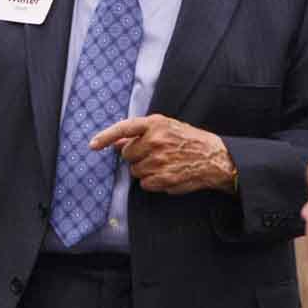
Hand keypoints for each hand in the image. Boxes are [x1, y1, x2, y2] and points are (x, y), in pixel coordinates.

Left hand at [90, 114, 237, 194]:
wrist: (214, 158)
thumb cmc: (190, 141)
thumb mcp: (167, 128)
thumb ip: (140, 134)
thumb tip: (116, 142)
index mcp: (155, 124)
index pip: (123, 128)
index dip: (105, 137)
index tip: (93, 144)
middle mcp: (155, 140)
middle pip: (127, 154)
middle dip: (136, 156)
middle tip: (155, 154)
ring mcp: (159, 160)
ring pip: (135, 171)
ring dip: (145, 170)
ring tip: (165, 164)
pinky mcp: (163, 178)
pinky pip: (145, 184)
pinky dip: (153, 182)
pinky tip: (167, 174)